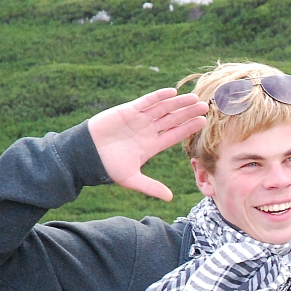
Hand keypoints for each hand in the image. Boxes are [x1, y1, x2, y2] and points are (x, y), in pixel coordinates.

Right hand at [87, 88, 208, 200]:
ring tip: (194, 97)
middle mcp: (148, 131)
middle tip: (205, 106)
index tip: (203, 122)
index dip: (188, 128)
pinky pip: (146, 101)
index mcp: (151, 146)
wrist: (86, 154)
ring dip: (178, 103)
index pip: (175, 135)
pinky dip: (158, 96)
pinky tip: (172, 92)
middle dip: (188, 113)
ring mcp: (139, 120)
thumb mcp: (132, 179)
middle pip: (173, 120)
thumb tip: (170, 198)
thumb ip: (151, 187)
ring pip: (163, 109)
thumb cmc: (107, 167)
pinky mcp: (128, 111)